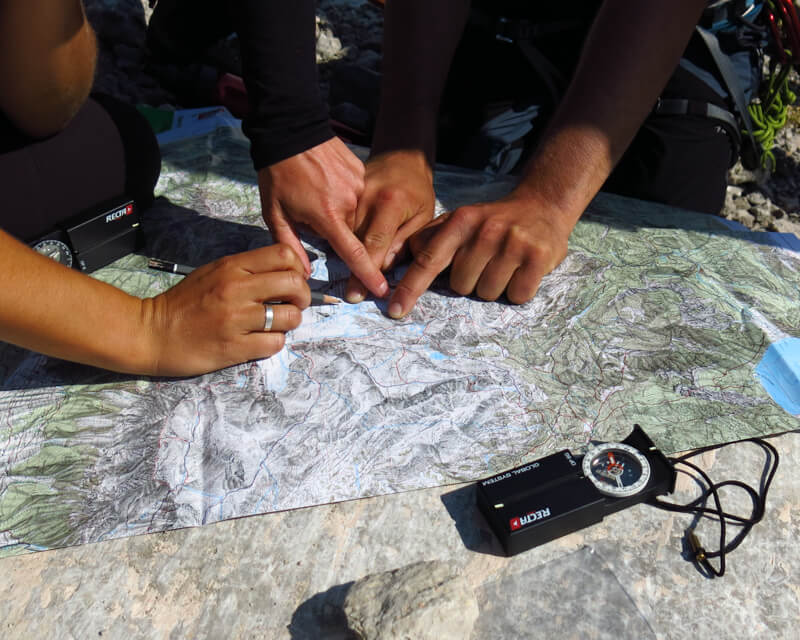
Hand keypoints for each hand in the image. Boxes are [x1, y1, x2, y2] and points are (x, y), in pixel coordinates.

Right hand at [143, 244, 310, 375]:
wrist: (152, 332)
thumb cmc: (185, 302)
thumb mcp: (214, 272)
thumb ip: (248, 269)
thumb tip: (286, 272)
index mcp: (232, 267)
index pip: (284, 255)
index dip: (298, 268)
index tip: (293, 280)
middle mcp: (236, 289)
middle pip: (295, 284)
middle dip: (303, 296)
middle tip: (294, 304)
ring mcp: (236, 319)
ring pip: (290, 317)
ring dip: (290, 322)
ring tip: (277, 324)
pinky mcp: (234, 347)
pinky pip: (275, 343)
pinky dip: (274, 342)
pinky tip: (262, 340)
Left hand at [258, 137, 387, 297]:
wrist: (291, 129)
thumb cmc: (277, 173)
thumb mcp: (274, 213)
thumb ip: (290, 245)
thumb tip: (304, 272)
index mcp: (328, 215)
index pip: (353, 252)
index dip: (367, 274)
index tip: (381, 289)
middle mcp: (349, 202)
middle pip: (350, 232)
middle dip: (334, 230)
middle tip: (310, 211)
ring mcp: (358, 185)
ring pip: (354, 213)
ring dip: (339, 212)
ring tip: (317, 192)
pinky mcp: (361, 172)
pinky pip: (356, 194)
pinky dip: (343, 194)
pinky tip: (326, 181)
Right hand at [345, 150, 435, 301]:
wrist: (402, 157)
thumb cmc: (417, 191)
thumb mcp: (422, 215)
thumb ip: (405, 241)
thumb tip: (384, 266)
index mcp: (389, 203)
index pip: (375, 243)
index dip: (369, 271)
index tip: (365, 292)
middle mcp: (366, 198)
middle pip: (355, 241)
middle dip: (353, 271)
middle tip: (352, 296)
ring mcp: (351, 194)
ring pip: (344, 232)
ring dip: (345, 256)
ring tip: (347, 283)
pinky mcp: (345, 195)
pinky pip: (340, 220)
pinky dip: (340, 239)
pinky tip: (342, 257)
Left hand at [387, 191, 573, 317]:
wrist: (542, 205)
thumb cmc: (492, 221)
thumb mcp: (459, 220)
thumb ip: (428, 239)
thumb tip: (395, 261)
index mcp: (460, 221)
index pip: (428, 260)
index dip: (410, 288)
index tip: (395, 310)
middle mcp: (485, 230)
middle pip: (461, 286)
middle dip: (471, 281)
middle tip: (486, 262)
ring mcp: (513, 243)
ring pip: (488, 293)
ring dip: (494, 286)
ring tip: (505, 264)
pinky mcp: (538, 257)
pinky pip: (517, 295)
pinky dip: (518, 290)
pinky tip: (522, 270)